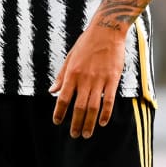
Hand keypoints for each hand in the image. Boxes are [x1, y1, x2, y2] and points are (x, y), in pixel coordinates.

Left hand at [50, 23, 126, 138]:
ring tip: (86, 134)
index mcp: (72, 74)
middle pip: (78, 107)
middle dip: (75, 123)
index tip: (57, 122)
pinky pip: (109, 101)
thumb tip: (52, 91)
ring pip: (93, 107)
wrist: (106, 31)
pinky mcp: (113, 79)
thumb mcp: (69, 58)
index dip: (59, 112)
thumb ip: (61, 76)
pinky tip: (102, 123)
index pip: (63, 98)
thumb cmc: (86, 44)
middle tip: (74, 135)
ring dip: (89, 123)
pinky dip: (106, 114)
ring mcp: (99, 80)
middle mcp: (84, 79)